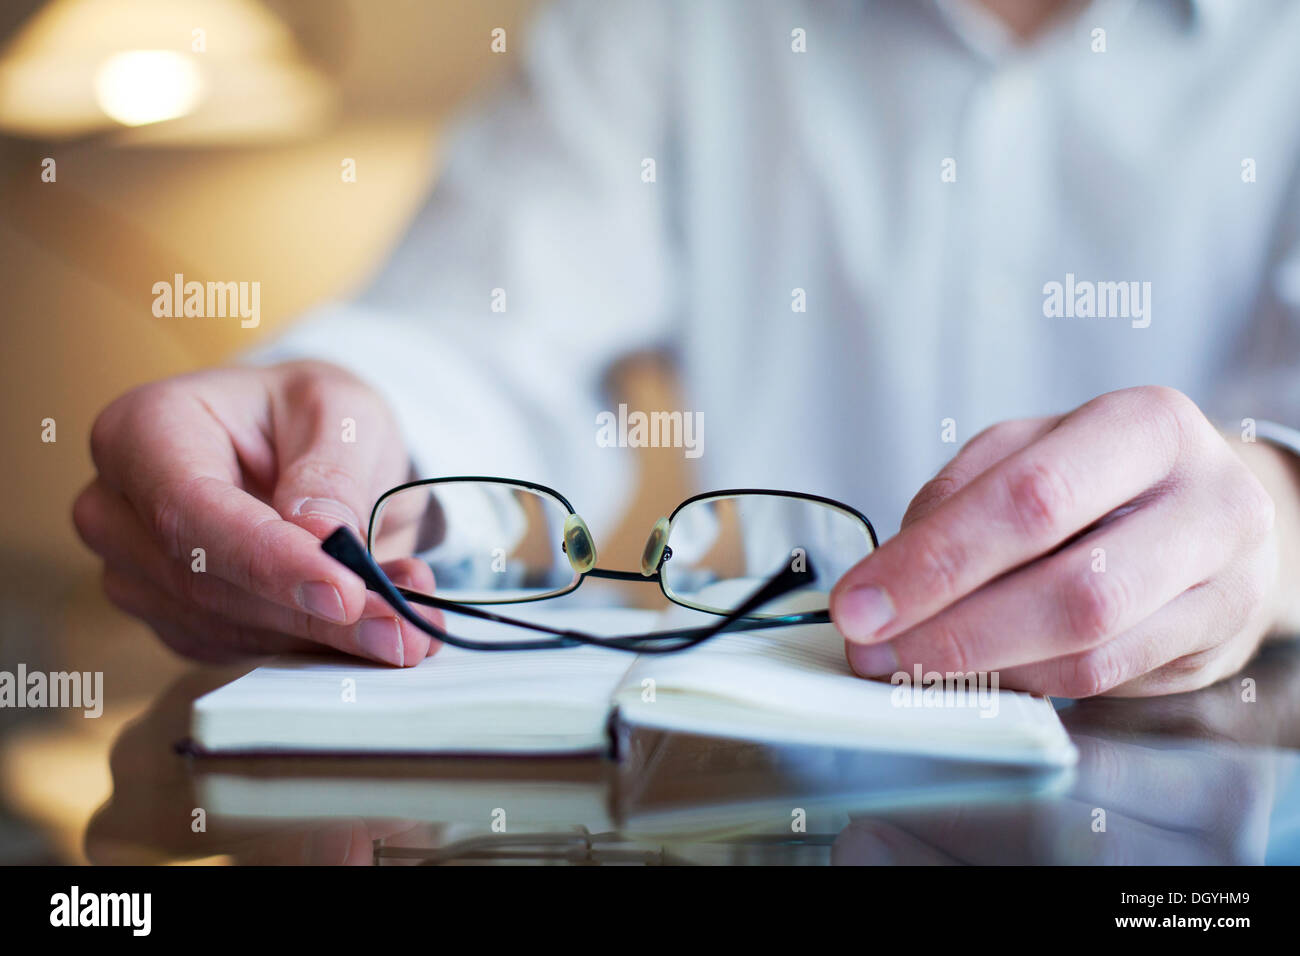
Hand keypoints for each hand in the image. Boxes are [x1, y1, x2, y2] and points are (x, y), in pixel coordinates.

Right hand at [74, 361, 442, 665]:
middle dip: (315, 613)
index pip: (191, 510)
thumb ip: (333, 470)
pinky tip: (377, 627)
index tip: (345, 591)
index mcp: (141, 432)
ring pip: (231, 629)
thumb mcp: (342, 412)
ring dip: (329, 635)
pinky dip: (319, 646)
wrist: (302, 445)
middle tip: (405, 626)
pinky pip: (246, 651)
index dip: (268, 559)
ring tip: (410, 621)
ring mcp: (139, 575)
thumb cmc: (310, 414)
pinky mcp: (179, 623)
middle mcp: (118, 511)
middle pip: (208, 583)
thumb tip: (321, 535)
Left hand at [830, 386, 1286, 696]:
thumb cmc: (1100, 476)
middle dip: (950, 630)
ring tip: (908, 665)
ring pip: (1089, 648)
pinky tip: (975, 673)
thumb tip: (888, 578)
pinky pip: (1106, 680)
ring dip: (980, 666)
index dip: (936, 561)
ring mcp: (1228, 579)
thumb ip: (960, 499)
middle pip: (1071, 587)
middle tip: (872, 652)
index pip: (1031, 499)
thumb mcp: (1029, 451)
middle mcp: (1209, 500)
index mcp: (1147, 426)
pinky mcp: (1221, 642)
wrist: (1209, 511)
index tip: (858, 603)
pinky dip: (1025, 681)